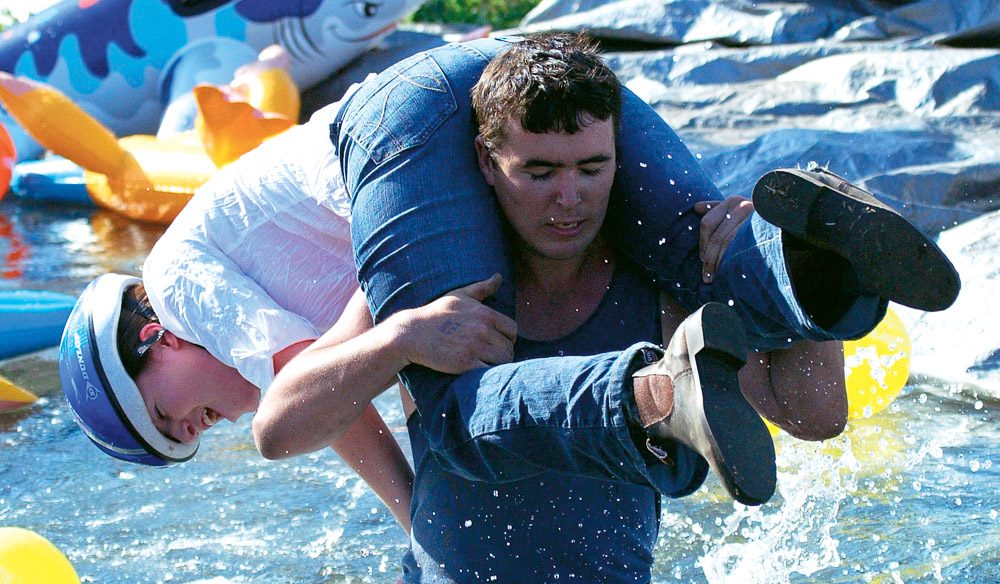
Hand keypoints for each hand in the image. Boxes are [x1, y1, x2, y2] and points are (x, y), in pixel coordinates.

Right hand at [393, 274, 516, 373]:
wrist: (412, 333)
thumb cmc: (435, 314)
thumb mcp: (458, 296)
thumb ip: (481, 288)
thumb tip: (499, 276)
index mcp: (484, 313)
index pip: (512, 330)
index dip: (508, 338)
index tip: (498, 343)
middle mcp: (482, 329)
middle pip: (508, 347)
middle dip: (502, 353)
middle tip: (490, 357)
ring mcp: (474, 346)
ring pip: (502, 361)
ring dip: (497, 365)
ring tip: (486, 364)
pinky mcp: (465, 363)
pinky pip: (489, 371)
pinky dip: (487, 373)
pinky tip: (478, 371)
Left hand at [695, 197, 753, 283]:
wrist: (787, 224)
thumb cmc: (758, 220)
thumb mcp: (739, 209)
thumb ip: (718, 208)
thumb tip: (697, 208)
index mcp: (733, 202)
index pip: (707, 224)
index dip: (702, 242)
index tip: (702, 257)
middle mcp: (742, 208)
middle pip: (716, 237)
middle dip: (708, 256)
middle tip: (706, 272)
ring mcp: (752, 221)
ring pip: (726, 244)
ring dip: (716, 263)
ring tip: (711, 278)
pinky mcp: (761, 233)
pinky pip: (739, 250)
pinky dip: (729, 263)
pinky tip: (727, 273)